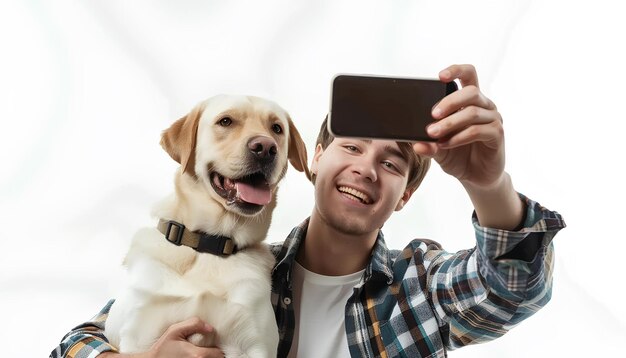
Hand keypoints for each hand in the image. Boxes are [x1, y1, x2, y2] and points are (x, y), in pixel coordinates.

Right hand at [100, 317, 223, 357]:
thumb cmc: (163, 347)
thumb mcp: (175, 330)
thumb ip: (194, 324)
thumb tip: (210, 328)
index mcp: (197, 355)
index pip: (219, 354)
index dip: (217, 347)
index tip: (212, 342)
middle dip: (214, 353)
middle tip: (208, 346)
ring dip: (209, 357)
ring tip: (203, 351)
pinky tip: (198, 356)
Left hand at [413, 64, 504, 188]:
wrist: (475, 177)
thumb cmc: (458, 156)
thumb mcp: (438, 149)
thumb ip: (428, 144)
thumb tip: (415, 143)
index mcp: (470, 101)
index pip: (468, 75)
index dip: (456, 70)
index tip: (440, 76)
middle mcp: (484, 106)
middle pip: (471, 91)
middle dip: (449, 101)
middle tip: (432, 114)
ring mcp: (493, 119)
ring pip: (472, 112)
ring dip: (450, 123)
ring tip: (433, 133)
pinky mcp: (497, 134)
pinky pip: (477, 130)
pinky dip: (459, 137)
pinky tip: (445, 144)